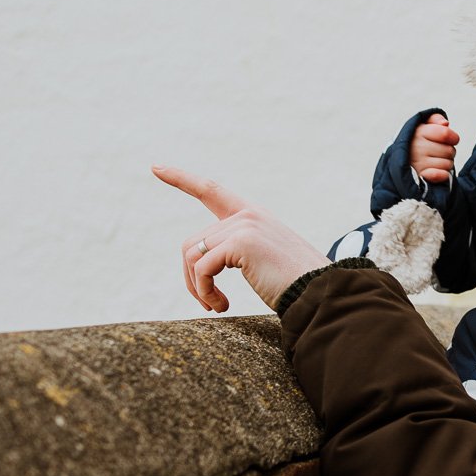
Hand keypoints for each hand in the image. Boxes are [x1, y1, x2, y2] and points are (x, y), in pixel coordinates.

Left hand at [153, 165, 329, 311]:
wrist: (319, 292)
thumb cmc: (295, 285)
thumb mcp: (263, 261)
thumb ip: (235, 252)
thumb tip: (199, 263)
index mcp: (253, 216)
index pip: (211, 190)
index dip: (182, 179)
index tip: (156, 168)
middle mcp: (247, 215)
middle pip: (192, 243)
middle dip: (192, 278)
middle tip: (210, 304)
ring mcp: (244, 225)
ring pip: (192, 256)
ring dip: (197, 288)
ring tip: (217, 307)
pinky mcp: (241, 242)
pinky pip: (202, 268)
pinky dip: (204, 291)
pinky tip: (221, 307)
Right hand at [410, 113, 459, 183]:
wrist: (400, 161)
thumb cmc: (418, 141)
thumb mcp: (423, 125)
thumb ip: (435, 119)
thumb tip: (445, 123)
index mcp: (419, 132)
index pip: (445, 134)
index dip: (454, 137)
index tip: (452, 140)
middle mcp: (416, 147)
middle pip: (449, 150)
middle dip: (449, 152)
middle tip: (440, 152)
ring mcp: (418, 163)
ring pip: (448, 164)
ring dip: (446, 163)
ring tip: (436, 161)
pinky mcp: (420, 177)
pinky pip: (440, 175)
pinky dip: (442, 174)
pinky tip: (438, 172)